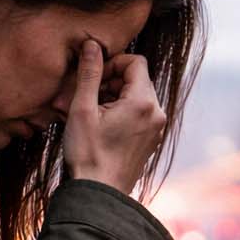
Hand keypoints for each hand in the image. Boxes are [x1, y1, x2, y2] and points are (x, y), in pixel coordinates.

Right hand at [61, 40, 165, 195]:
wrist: (98, 194)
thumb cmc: (88, 154)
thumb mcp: (82, 109)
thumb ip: (89, 73)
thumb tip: (92, 45)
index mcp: (143, 102)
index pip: (136, 62)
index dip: (112, 64)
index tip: (93, 78)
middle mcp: (157, 113)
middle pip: (138, 79)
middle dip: (112, 81)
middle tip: (89, 96)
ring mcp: (156, 129)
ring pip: (138, 96)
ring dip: (116, 97)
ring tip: (93, 113)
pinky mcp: (151, 141)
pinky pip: (140, 114)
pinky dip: (123, 112)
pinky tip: (103, 126)